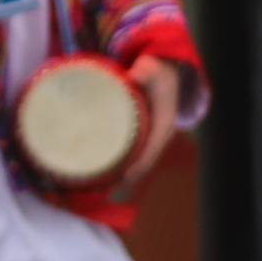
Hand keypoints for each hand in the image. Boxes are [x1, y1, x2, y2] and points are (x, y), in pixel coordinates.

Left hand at [114, 57, 189, 198]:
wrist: (163, 73)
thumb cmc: (158, 74)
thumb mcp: (155, 70)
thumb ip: (147, 71)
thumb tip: (136, 74)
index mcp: (163, 126)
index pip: (152, 151)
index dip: (139, 166)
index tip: (124, 178)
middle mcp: (156, 137)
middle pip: (142, 164)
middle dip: (125, 179)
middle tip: (104, 190)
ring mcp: (148, 139)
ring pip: (135, 163)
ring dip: (120, 176)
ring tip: (98, 188)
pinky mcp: (138, 137)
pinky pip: (129, 155)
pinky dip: (117, 165)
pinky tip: (100, 172)